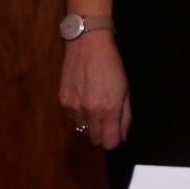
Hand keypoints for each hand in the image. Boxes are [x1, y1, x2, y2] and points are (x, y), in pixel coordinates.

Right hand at [60, 33, 130, 148]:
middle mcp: (90, 111)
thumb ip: (125, 116)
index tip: (117, 134)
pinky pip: (73, 118)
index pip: (110, 143)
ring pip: (83, 131)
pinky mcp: (63, 101)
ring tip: (96, 107)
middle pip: (96, 140)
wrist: (88, 45)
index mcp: (109, 109)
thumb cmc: (111, 65)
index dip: (115, 141)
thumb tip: (123, 136)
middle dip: (103, 135)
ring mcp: (74, 107)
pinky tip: (85, 99)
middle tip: (108, 121)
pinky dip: (80, 115)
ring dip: (91, 125)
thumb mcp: (126, 90)